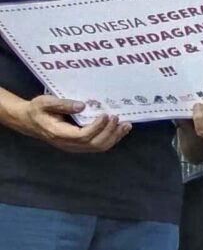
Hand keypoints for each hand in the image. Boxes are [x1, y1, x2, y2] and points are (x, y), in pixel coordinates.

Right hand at [7, 93, 128, 153]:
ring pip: (99, 147)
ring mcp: (74, 146)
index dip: (97, 127)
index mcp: (59, 133)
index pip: (83, 135)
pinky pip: (98, 145)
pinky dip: (111, 138)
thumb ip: (62, 104)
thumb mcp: (45, 102)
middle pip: (94, 144)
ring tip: (126, 125)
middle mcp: (68, 143)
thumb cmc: (37, 110)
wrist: (29, 121)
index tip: (106, 115)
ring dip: (114, 137)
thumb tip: (82, 105)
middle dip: (110, 132)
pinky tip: (119, 129)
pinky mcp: (79, 145)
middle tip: (118, 118)